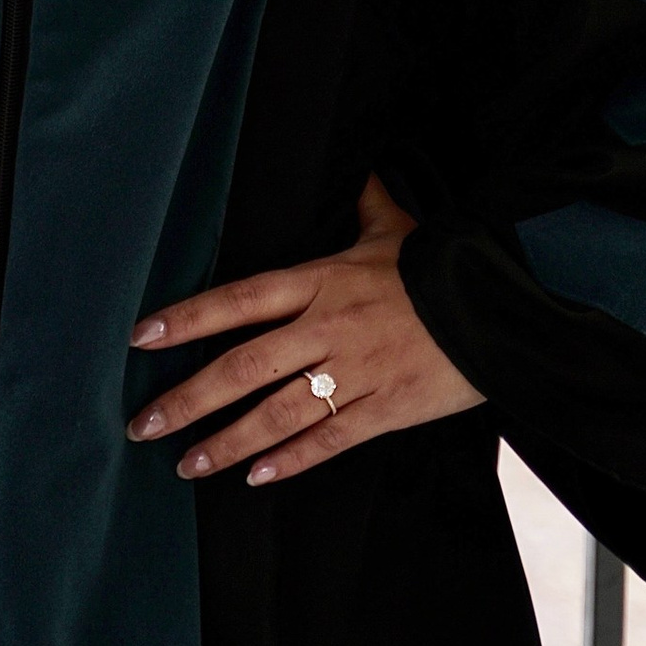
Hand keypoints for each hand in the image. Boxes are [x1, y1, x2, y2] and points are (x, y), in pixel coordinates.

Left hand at [126, 169, 481, 486]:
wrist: (502, 308)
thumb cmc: (441, 268)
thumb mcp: (396, 229)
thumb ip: (366, 202)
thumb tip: (358, 168)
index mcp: (321, 281)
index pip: (238, 299)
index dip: (187, 318)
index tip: (142, 337)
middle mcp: (327, 328)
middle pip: (242, 366)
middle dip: (187, 398)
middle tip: (143, 423)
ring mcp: (354, 372)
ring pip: (275, 413)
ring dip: (225, 441)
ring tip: (185, 464)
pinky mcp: (385, 408)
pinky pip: (328, 440)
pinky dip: (289, 460)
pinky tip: (255, 477)